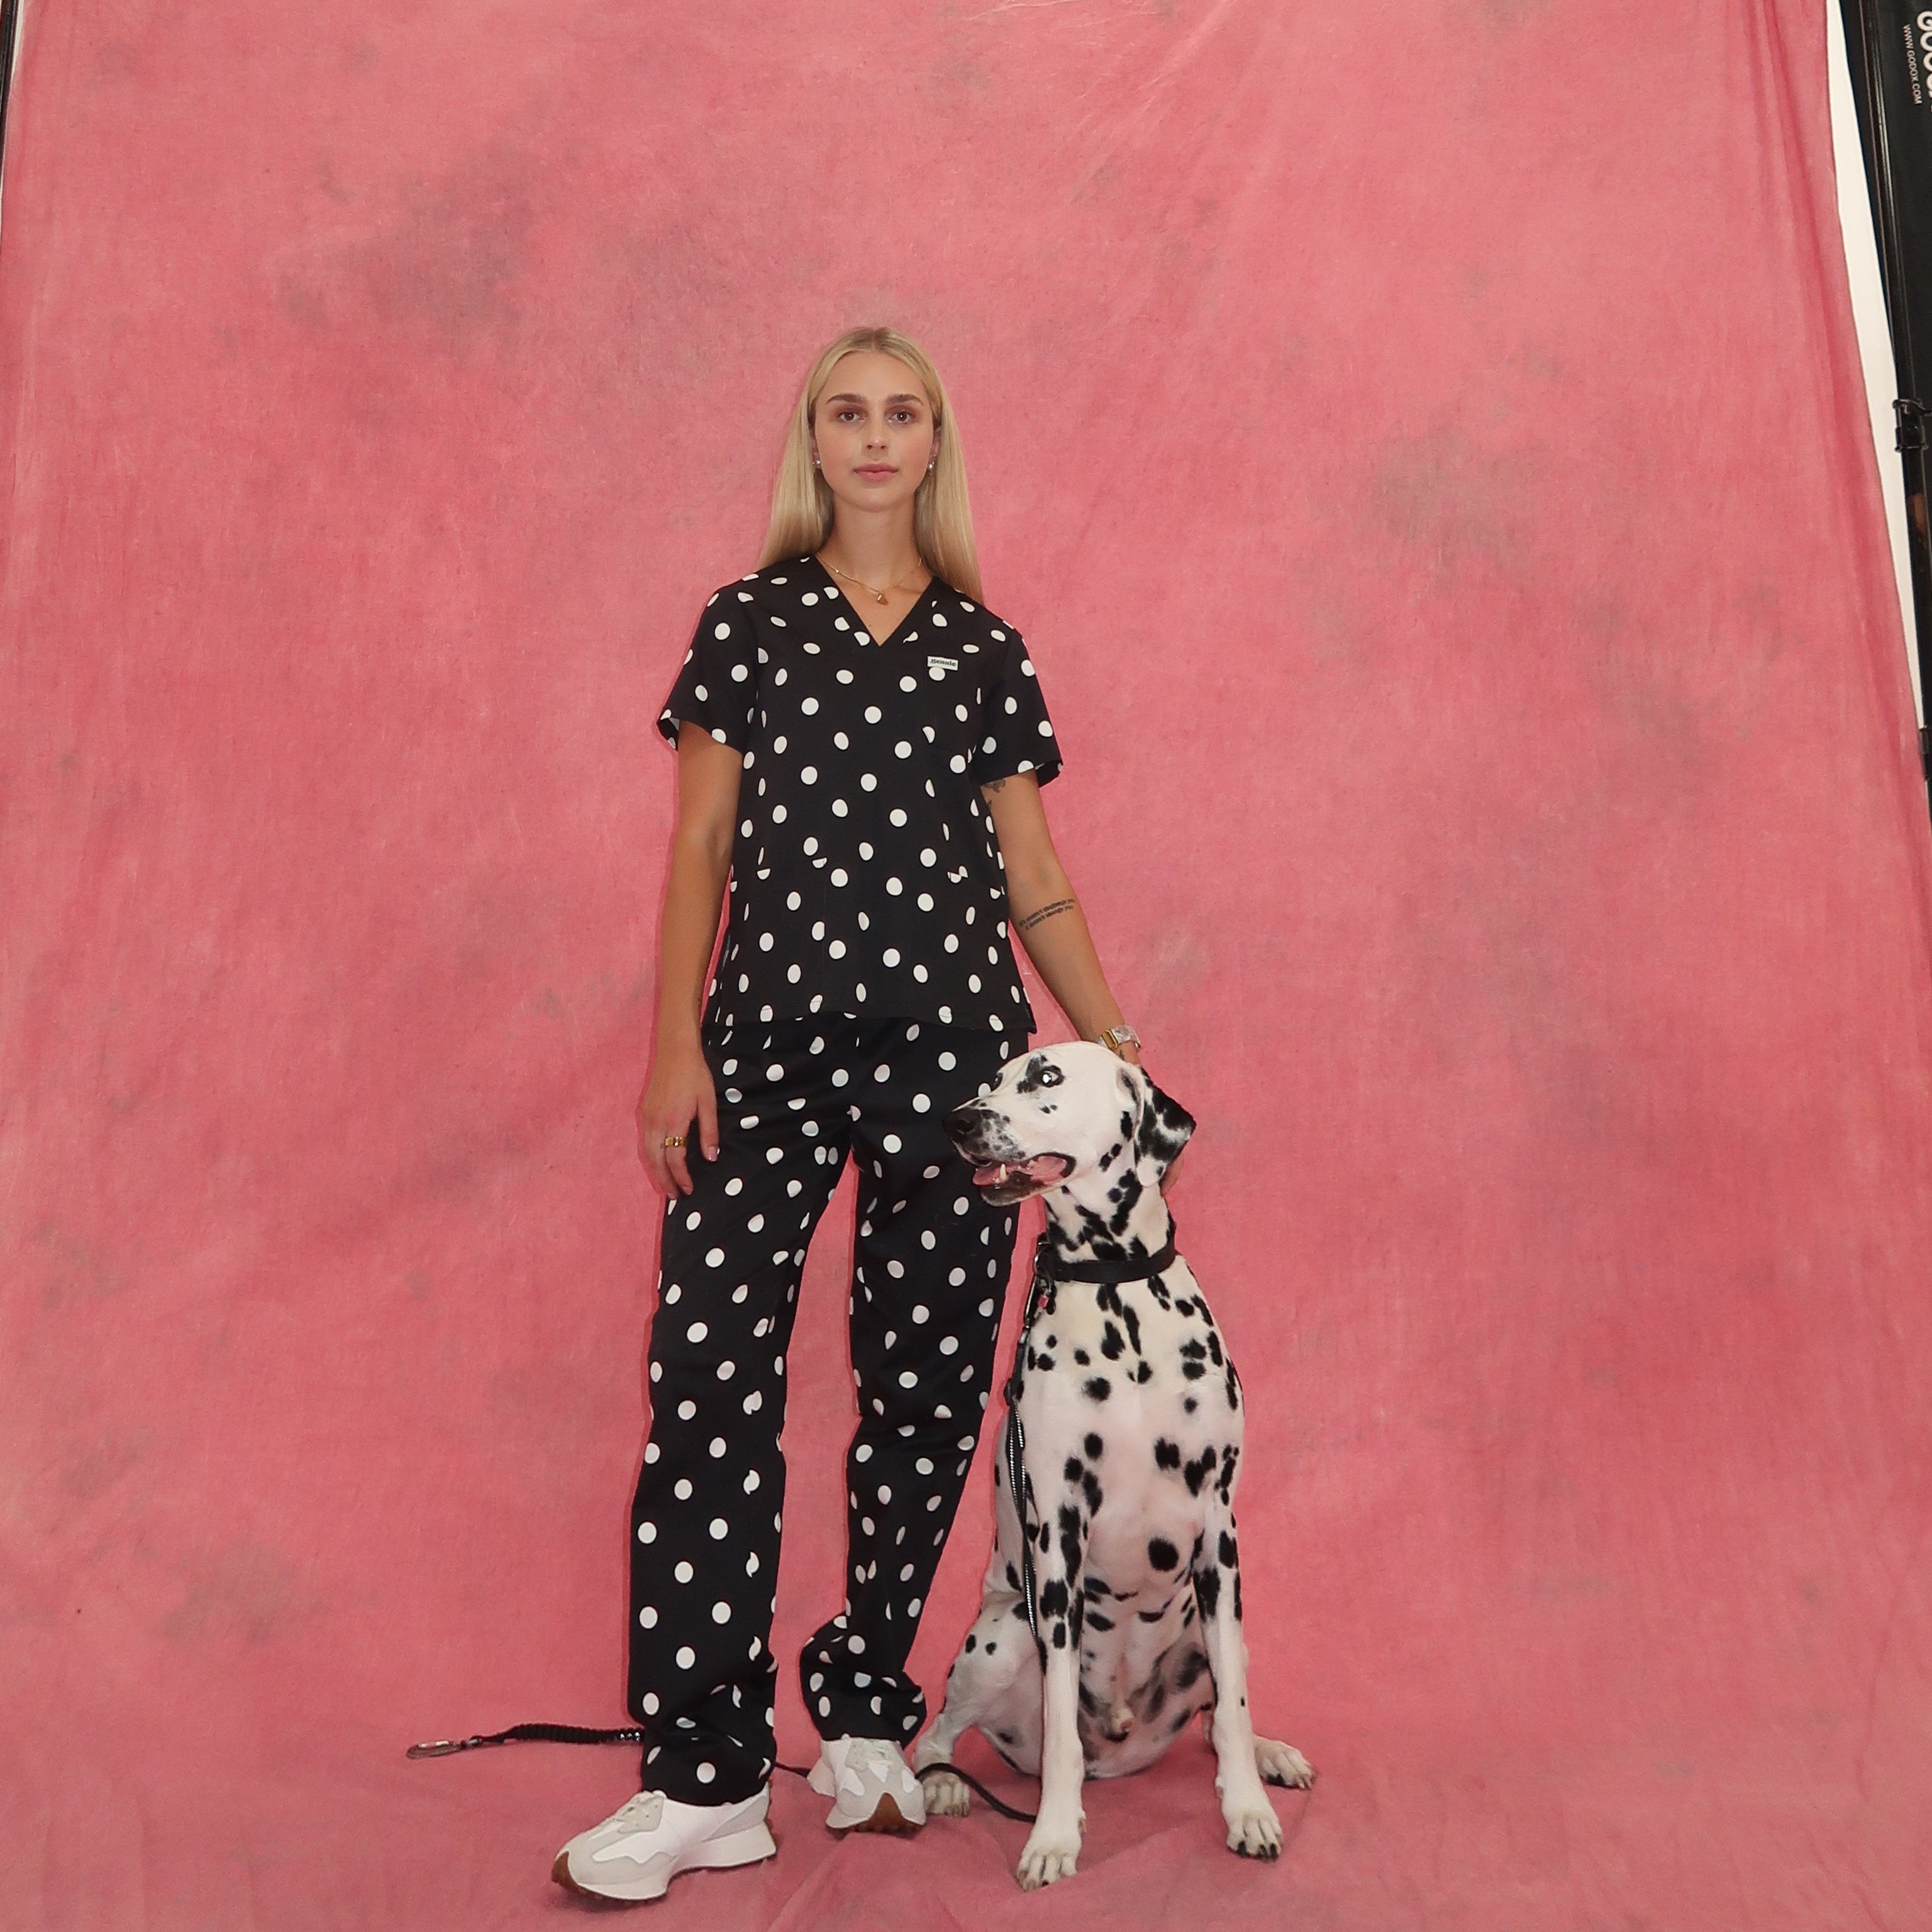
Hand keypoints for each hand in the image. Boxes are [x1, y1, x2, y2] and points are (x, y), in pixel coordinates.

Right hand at [636, 1034, 718, 1196]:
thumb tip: (711, 1157)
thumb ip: (709, 1131)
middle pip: (656, 1161)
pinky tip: (658, 1162)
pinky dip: (650, 1157)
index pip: (675, 1159)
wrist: (674, 1050)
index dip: (681, 1177)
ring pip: (647, 1153)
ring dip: (655, 1171)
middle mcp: (655, 1122)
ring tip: (665, 1184)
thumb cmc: (695, 1074)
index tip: (689, 1189)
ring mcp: (646, 1117)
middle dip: (664, 1181)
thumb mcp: (708, 1102)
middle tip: (674, 1197)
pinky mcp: (643, 1112)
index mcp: (674, 1121)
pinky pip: (644, 1141)